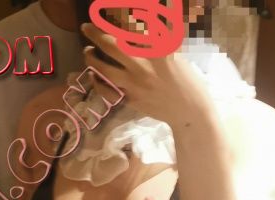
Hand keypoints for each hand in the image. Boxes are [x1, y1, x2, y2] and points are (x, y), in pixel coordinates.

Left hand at [80, 22, 215, 127]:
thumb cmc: (186, 79)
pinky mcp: (130, 99)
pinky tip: (93, 74)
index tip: (105, 14)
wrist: (189, 110)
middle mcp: (143, 64)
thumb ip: (159, 36)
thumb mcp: (175, 52)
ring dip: (91, 58)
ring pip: (103, 69)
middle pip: (111, 45)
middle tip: (85, 27)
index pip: (130, 29)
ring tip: (87, 51)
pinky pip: (106, 89)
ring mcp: (134, 83)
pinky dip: (97, 81)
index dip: (115, 20)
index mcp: (157, 49)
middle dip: (95, 33)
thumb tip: (144, 24)